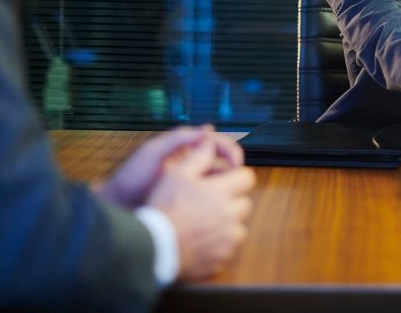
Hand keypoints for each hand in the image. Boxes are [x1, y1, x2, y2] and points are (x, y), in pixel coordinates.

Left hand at [95, 125, 244, 208]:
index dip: (230, 150)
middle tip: (238, 181)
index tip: (237, 162)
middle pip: (221, 162)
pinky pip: (209, 199)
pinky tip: (219, 207)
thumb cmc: (131, 178)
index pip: (216, 143)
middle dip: (233, 169)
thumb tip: (207, 129)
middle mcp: (190, 165)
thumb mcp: (152, 153)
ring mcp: (190, 185)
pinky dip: (217, 201)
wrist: (118, 207)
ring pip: (218, 182)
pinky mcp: (188, 202)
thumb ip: (177, 139)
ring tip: (229, 195)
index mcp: (185, 150)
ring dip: (226, 186)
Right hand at [147, 139, 255, 281]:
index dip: (236, 176)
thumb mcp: (176, 174)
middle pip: (245, 203)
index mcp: (222, 193)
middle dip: (232, 200)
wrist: (152, 247)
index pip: (247, 177)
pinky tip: (200, 240)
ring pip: (238, 228)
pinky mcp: (220, 258)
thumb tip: (209, 142)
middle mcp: (230, 216)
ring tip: (204, 222)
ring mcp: (227, 239)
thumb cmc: (164, 209)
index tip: (224, 180)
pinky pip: (227, 248)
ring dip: (227, 224)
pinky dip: (218, 244)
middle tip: (210, 202)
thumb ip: (197, 157)